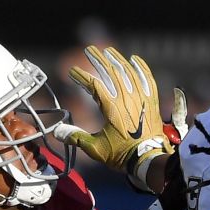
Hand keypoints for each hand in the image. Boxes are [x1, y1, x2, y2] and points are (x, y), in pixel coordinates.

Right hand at [54, 46, 176, 189]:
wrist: (149, 159)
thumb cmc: (122, 155)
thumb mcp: (96, 148)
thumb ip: (76, 137)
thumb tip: (57, 132)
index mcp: (111, 108)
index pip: (93, 85)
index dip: (81, 76)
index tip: (72, 71)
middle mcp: (126, 98)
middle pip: (111, 72)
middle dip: (98, 59)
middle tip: (89, 49)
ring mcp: (141, 98)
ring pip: (128, 72)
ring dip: (117, 59)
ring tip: (108, 51)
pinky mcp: (151, 101)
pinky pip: (147, 79)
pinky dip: (141, 68)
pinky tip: (135, 59)